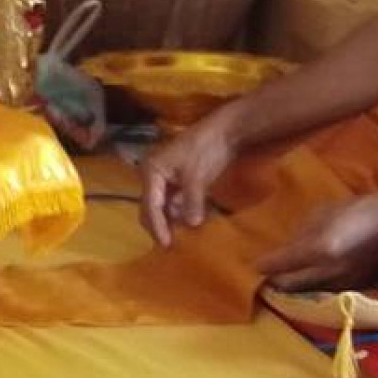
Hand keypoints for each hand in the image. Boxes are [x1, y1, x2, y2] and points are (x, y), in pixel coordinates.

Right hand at [140, 106, 244, 245]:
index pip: (150, 204)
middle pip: (151, 207)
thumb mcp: (198, 175)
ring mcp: (165, 178)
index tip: (166, 244)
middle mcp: (153, 175)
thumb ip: (192, 200)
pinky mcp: (178, 181)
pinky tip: (189, 225)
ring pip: (162, 207)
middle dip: (160, 226)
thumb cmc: (207, 147)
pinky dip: (180, 214)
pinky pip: (174, 203)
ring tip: (180, 240)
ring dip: (170, 222)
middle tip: (170, 246)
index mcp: (152, 170)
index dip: (157, 226)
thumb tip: (191, 224)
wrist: (226, 131)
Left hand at [255, 193, 377, 292]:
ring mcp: (342, 284)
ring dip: (292, 290)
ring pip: (306, 294)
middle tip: (265, 277)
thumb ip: (302, 231)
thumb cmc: (362, 210)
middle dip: (274, 282)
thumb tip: (285, 247)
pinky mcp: (354, 289)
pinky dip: (312, 291)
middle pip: (288, 286)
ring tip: (283, 282)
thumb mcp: (326, 211)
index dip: (263, 265)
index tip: (254, 265)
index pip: (279, 264)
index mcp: (319, 248)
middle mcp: (328, 272)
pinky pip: (324, 293)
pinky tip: (310, 284)